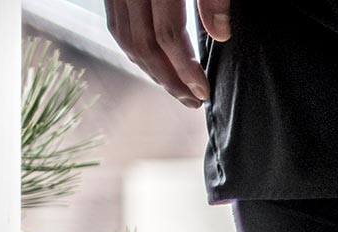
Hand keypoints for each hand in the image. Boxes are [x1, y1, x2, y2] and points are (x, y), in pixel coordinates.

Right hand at [105, 0, 230, 107]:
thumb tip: (220, 34)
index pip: (168, 35)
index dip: (186, 68)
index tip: (203, 91)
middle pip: (143, 44)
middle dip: (168, 79)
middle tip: (191, 100)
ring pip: (125, 39)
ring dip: (150, 70)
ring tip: (176, 88)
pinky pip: (116, 25)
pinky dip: (134, 50)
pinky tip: (155, 64)